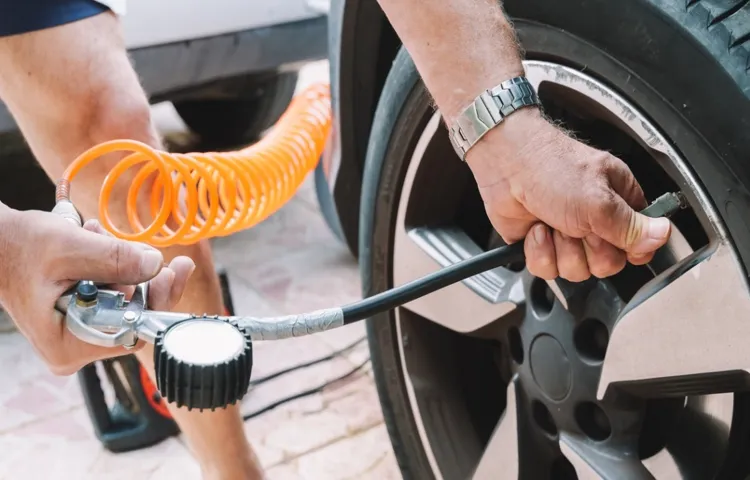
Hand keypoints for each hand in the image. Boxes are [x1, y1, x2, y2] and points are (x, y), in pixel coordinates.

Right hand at [0, 206, 194, 374]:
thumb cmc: (18, 246)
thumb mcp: (69, 247)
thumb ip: (115, 258)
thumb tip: (156, 264)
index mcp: (68, 345)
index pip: (133, 331)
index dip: (157, 301)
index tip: (173, 270)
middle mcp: (74, 348)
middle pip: (132, 316)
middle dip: (138, 277)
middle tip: (141, 249)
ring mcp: (77, 333)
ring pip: (123, 299)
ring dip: (120, 264)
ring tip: (98, 236)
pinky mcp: (80, 315)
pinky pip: (110, 292)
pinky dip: (109, 265)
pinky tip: (94, 242)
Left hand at [465, 108, 671, 280]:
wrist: (505, 163)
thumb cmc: (551, 168)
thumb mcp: (598, 200)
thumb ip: (630, 226)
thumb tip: (663, 235)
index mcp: (620, 203)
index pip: (640, 244)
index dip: (630, 251)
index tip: (617, 243)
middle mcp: (595, 221)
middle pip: (607, 264)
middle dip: (588, 250)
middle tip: (578, 225)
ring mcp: (566, 234)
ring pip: (575, 271)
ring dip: (560, 249)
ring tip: (552, 222)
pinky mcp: (540, 244)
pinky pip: (546, 269)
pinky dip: (538, 251)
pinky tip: (535, 229)